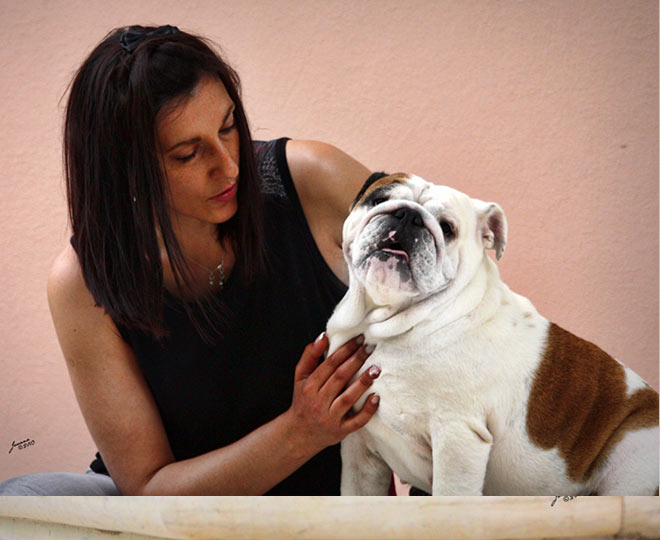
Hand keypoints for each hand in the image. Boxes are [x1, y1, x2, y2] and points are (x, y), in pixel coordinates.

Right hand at [286, 333, 379, 453]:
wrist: (299, 433)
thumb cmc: (303, 400)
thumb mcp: (300, 377)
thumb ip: (310, 356)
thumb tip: (324, 336)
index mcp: (310, 386)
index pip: (330, 364)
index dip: (345, 349)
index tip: (359, 339)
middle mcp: (319, 401)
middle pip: (340, 377)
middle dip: (357, 360)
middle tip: (371, 347)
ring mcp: (330, 417)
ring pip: (348, 398)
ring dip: (363, 382)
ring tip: (376, 369)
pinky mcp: (341, 430)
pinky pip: (356, 421)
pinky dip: (367, 410)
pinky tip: (377, 397)